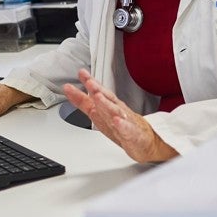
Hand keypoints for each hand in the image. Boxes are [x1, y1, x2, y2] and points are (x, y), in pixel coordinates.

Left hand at [63, 69, 177, 162]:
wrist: (146, 143)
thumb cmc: (123, 127)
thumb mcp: (100, 113)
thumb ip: (84, 102)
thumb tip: (70, 90)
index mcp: (110, 106)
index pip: (99, 92)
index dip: (90, 83)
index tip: (81, 73)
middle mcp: (118, 111)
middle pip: (107, 99)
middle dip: (97, 90)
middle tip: (89, 81)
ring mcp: (126, 122)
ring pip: (116, 112)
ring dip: (107, 104)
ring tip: (98, 97)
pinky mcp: (133, 135)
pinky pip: (128, 130)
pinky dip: (123, 125)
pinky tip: (118, 121)